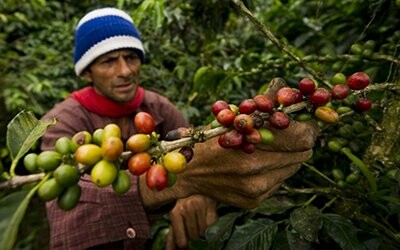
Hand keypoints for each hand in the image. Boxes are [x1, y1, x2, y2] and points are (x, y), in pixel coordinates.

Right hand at [140, 113, 318, 209]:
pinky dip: (275, 171)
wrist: (189, 172)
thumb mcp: (233, 117)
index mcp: (250, 146)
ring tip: (272, 149)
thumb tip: (288, 89)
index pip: (300, 139)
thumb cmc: (211, 139)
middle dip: (299, 142)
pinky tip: (259, 164)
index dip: (308, 128)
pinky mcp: (254, 200)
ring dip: (287, 157)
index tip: (308, 121)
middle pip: (301, 155)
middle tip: (292, 133)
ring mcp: (256, 189)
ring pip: (292, 168)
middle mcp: (255, 172)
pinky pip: (279, 182)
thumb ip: (261, 104)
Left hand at [166, 195, 217, 249]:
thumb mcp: (176, 219)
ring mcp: (199, 205)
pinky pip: (212, 225)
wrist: (196, 188)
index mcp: (174, 212)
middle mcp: (186, 207)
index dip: (185, 246)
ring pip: (203, 232)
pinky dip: (210, 227)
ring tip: (199, 224)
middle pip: (193, 237)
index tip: (186, 245)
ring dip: (202, 233)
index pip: (181, 241)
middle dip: (194, 239)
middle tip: (193, 232)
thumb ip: (172, 237)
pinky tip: (206, 220)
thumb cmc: (184, 205)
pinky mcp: (210, 204)